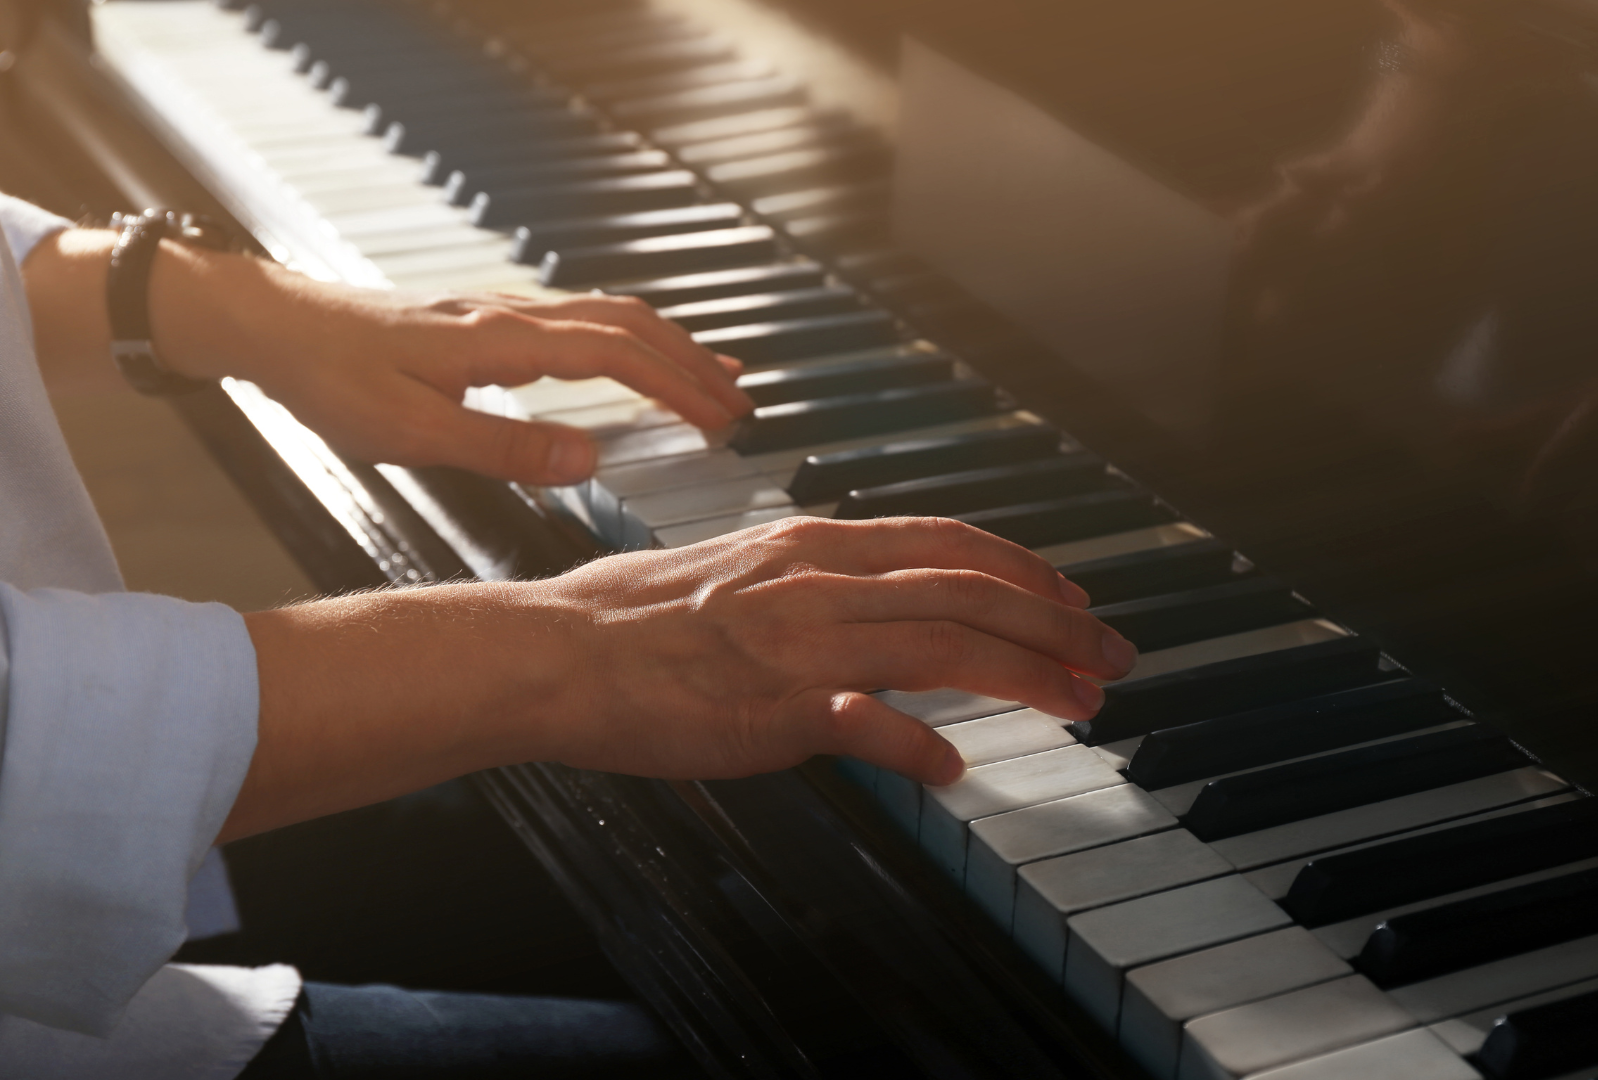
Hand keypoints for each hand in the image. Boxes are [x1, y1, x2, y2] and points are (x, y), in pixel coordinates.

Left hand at [153, 252, 753, 484]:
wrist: (273, 327)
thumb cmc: (332, 379)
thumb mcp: (414, 432)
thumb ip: (505, 448)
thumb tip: (590, 460)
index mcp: (504, 343)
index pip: (620, 357)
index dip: (680, 388)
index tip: (725, 420)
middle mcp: (514, 316)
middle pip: (632, 325)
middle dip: (693, 364)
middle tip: (741, 404)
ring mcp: (504, 313)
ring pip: (612, 314)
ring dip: (670, 344)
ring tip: (716, 373)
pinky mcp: (489, 321)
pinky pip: (583, 318)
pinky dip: (631, 336)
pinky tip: (635, 356)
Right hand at [530, 517, 1129, 782]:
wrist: (556, 651)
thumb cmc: (635, 617)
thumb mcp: (740, 572)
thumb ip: (814, 590)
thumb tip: (871, 617)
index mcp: (812, 545)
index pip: (948, 543)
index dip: (1026, 571)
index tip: (1073, 599)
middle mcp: (818, 580)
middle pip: (970, 590)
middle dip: (1057, 623)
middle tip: (1113, 655)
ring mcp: (799, 641)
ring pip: (943, 642)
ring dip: (1027, 673)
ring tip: (1079, 703)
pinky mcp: (771, 707)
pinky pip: (865, 723)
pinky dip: (919, 743)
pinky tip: (953, 766)